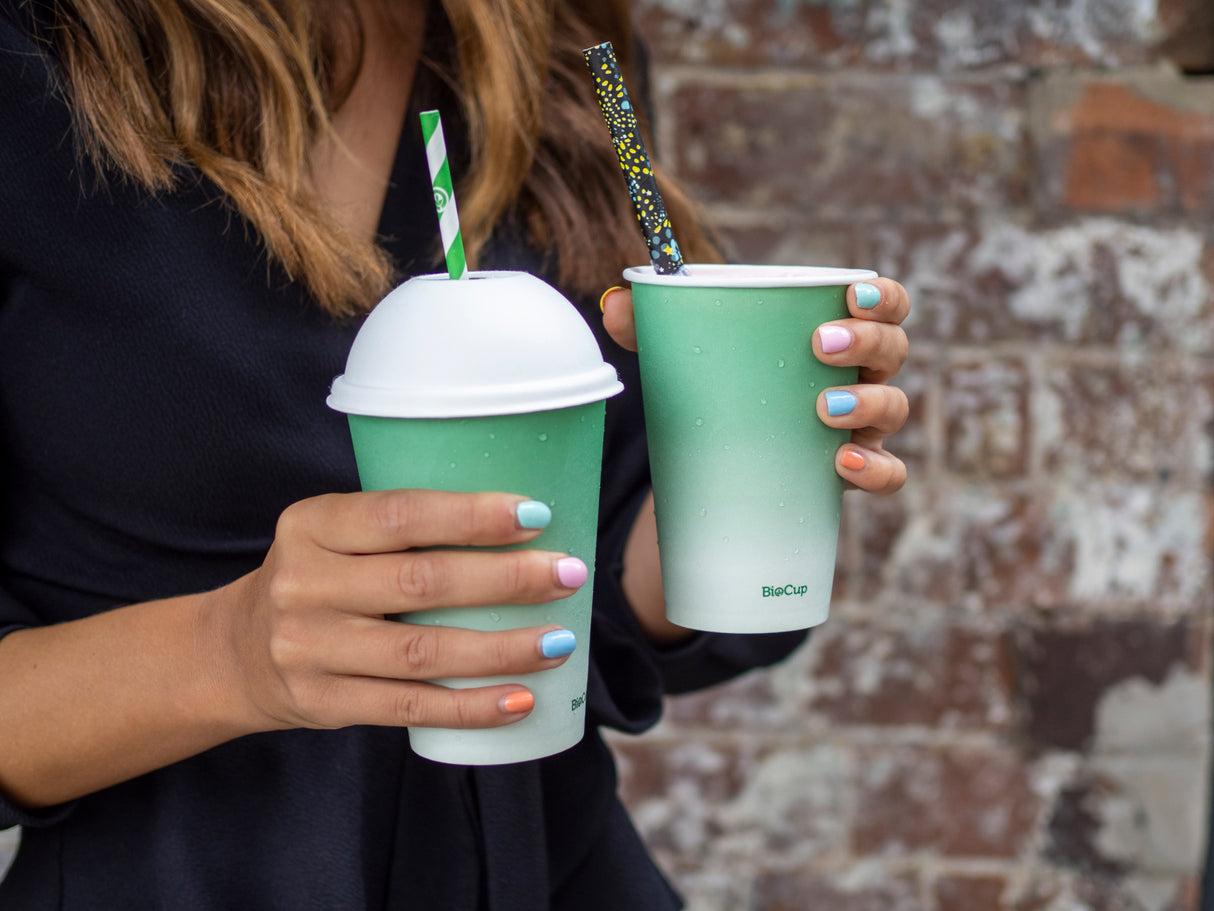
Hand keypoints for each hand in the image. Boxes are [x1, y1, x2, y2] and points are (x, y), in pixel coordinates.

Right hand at [220, 489, 585, 732]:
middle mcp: (304, 585)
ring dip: (502, 648)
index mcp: (312, 525)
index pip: (401, 513)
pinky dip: (472, 707)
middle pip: (423, 583)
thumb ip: (402, 527)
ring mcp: (311, 650)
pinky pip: (410, 708)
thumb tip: (522, 524)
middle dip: (507, 580)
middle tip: (568, 575)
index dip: (472, 516)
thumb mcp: (334, 535)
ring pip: (424, 651)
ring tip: (560, 641)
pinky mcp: (325, 704)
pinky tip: (520, 699)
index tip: (537, 514)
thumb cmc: (317, 579)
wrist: (236, 654)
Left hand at [601, 278, 909, 494]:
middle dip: (867, 342)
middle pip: (893, 350)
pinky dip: (876, 469)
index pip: (882, 304)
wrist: (717, 462)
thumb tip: (614, 304)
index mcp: (835, 332)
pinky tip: (843, 464)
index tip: (851, 294)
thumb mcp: (687, 353)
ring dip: (867, 403)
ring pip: (893, 409)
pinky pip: (887, 474)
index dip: (881, 296)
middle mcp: (860, 375)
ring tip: (824, 407)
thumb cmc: (721, 386)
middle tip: (820, 345)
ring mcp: (860, 427)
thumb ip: (650, 325)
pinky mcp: (850, 474)